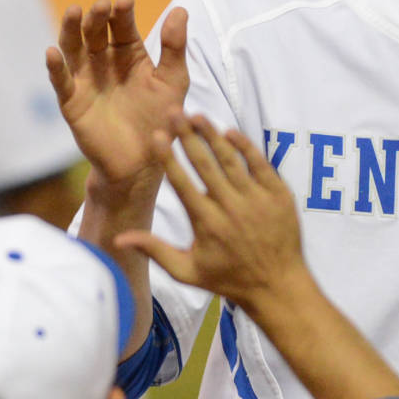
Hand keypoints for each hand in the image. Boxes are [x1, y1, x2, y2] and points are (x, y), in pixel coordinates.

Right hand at [46, 0, 189, 191]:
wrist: (143, 163)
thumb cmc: (160, 120)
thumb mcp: (172, 83)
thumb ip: (174, 49)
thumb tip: (181, 10)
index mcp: (129, 53)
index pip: (123, 26)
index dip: (123, 13)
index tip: (125, 1)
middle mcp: (104, 61)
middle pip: (95, 32)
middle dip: (97, 17)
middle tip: (102, 5)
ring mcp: (85, 79)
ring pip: (73, 48)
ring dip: (71, 29)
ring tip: (74, 12)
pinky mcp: (72, 102)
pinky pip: (61, 82)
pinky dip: (55, 67)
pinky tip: (52, 53)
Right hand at [116, 115, 310, 314]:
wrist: (278, 287)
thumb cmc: (228, 279)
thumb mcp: (187, 272)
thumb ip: (155, 251)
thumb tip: (118, 239)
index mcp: (207, 223)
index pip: (183, 184)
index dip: (168, 158)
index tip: (156, 136)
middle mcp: (231, 209)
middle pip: (206, 164)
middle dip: (188, 136)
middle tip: (174, 112)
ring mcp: (257, 200)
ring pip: (231, 160)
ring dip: (213, 135)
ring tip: (197, 115)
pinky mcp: (279, 196)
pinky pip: (260, 164)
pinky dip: (245, 147)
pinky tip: (229, 132)